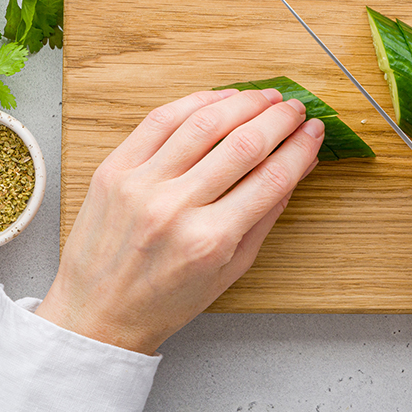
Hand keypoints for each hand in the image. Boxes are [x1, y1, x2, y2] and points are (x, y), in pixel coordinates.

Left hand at [36, 88, 324, 353]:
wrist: (97, 314)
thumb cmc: (166, 300)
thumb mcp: (231, 269)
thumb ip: (266, 215)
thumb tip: (298, 167)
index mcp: (210, 240)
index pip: (272, 178)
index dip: (300, 148)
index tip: (314, 131)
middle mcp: (175, 208)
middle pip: (243, 144)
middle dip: (278, 119)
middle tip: (296, 109)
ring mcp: (141, 184)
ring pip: (203, 123)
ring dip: (243, 102)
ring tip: (265, 97)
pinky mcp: (114, 169)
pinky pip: (159, 120)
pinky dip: (195, 101)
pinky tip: (219, 98)